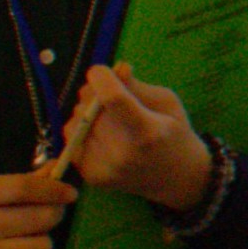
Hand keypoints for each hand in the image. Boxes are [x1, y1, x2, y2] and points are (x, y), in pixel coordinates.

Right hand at [0, 164, 76, 248]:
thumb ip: (22, 181)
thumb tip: (58, 169)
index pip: (26, 189)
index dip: (54, 190)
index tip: (70, 194)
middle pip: (41, 219)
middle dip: (53, 215)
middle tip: (47, 215)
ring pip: (42, 248)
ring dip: (42, 242)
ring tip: (27, 239)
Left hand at [65, 61, 213, 213]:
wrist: (176, 179)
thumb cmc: (175, 135)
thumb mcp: (167, 103)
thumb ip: (137, 86)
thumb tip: (116, 69)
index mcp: (148, 132)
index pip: (113, 98)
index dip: (101, 78)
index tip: (101, 71)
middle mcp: (123, 153)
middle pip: (91, 108)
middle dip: (94, 93)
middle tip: (108, 96)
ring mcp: (104, 168)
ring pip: (75, 121)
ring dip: (86, 112)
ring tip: (107, 118)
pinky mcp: (91, 176)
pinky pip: (71, 139)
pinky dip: (82, 130)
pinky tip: (101, 134)